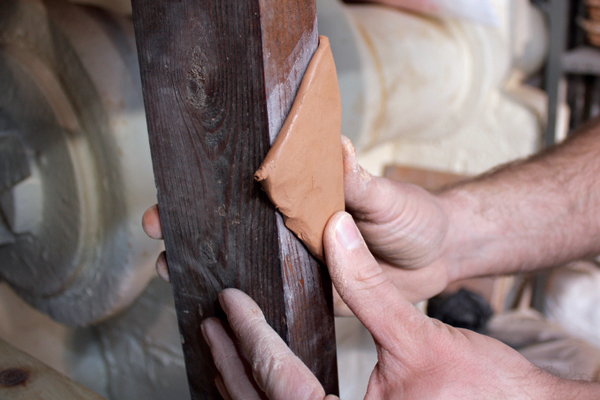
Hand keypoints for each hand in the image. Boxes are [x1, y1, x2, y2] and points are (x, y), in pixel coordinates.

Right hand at [142, 136, 456, 312]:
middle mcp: (297, 223)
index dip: (216, 182)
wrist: (439, 257)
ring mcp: (300, 258)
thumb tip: (335, 146)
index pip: (255, 181)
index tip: (179, 184)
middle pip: (239, 222)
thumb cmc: (414, 215)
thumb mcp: (389, 195)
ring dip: (214, 262)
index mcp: (311, 192)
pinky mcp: (312, 290)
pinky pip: (275, 293)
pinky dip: (250, 298)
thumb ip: (360, 180)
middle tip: (161, 228)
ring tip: (176, 268)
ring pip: (248, 259)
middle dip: (198, 225)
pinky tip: (225, 305)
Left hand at [202, 212, 594, 399]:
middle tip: (213, 325)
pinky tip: (259, 375)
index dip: (251, 339)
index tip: (229, 304)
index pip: (280, 384)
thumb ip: (370, 288)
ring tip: (225, 346)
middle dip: (232, 366)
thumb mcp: (421, 336)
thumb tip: (336, 231)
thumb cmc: (484, 390)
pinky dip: (267, 397)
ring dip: (244, 383)